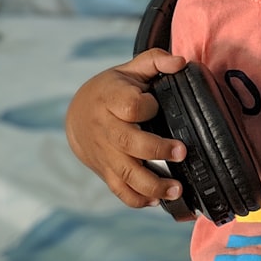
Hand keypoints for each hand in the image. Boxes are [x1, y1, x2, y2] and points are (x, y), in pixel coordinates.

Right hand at [65, 49, 187, 207]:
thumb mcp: (131, 69)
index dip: (145, 105)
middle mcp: (105, 129)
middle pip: (128, 143)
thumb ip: (156, 60)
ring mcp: (105, 154)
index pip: (128, 106)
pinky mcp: (106, 172)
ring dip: (152, 185)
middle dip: (156, 150)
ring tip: (177, 189)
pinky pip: (120, 191)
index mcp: (110, 100)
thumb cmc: (113, 90)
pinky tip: (157, 200)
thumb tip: (181, 62)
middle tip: (182, 152)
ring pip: (126, 174)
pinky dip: (138, 199)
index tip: (155, 104)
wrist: (78, 114)